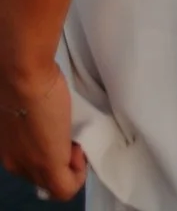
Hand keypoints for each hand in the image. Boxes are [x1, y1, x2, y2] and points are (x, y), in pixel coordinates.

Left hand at [0, 62, 85, 201]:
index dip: (52, 149)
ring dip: (70, 165)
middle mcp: (15, 163)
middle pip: (42, 176)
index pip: (32, 163)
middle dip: (61, 158)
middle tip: (71, 134)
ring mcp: (30, 166)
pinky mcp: (48, 166)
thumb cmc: (28, 79)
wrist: (24, 74)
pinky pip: (67, 188)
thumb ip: (36, 120)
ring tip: (75, 139)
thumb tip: (49, 122)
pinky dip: (78, 175)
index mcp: (9, 149)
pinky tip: (80, 152)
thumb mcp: (29, 105)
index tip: (62, 130)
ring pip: (54, 183)